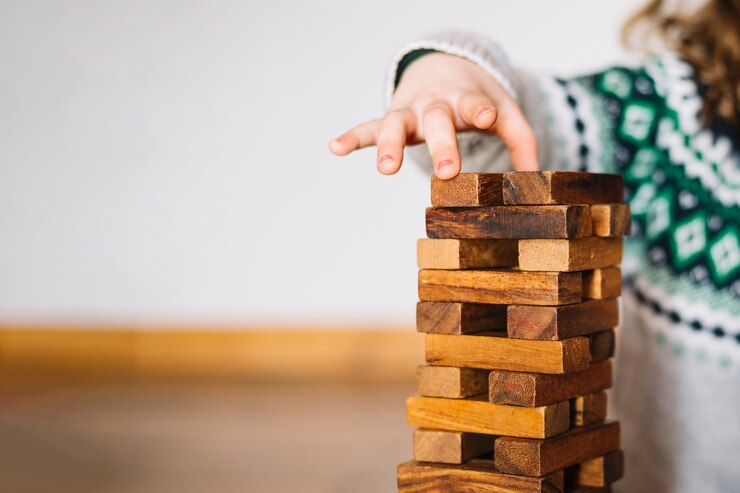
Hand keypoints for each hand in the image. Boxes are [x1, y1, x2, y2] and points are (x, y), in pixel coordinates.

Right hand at [329, 52, 538, 178]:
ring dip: (390, 144)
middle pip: (437, 120)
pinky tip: (335, 147)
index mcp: (467, 99)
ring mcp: (410, 111)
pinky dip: (352, 137)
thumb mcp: (503, 110)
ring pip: (396, 123)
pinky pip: (369, 127)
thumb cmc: (475, 98)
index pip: (474, 102)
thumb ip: (521, 139)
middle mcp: (436, 104)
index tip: (485, 117)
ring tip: (386, 168)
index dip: (480, 109)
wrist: (444, 68)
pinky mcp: (391, 118)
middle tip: (447, 171)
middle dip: (441, 144)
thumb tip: (535, 177)